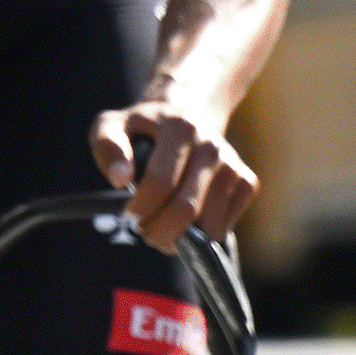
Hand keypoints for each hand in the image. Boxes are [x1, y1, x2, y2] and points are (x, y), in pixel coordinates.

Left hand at [92, 95, 259, 246]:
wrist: (186, 115)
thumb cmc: (142, 131)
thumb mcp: (111, 126)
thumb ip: (108, 146)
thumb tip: (121, 179)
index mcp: (180, 127)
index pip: (160, 181)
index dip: (140, 207)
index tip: (130, 214)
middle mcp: (212, 145)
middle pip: (186, 207)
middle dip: (158, 231)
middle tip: (145, 231)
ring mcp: (232, 165)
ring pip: (208, 224)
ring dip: (180, 239)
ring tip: (162, 228)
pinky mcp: (247, 182)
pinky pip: (223, 226)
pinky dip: (201, 235)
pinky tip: (187, 221)